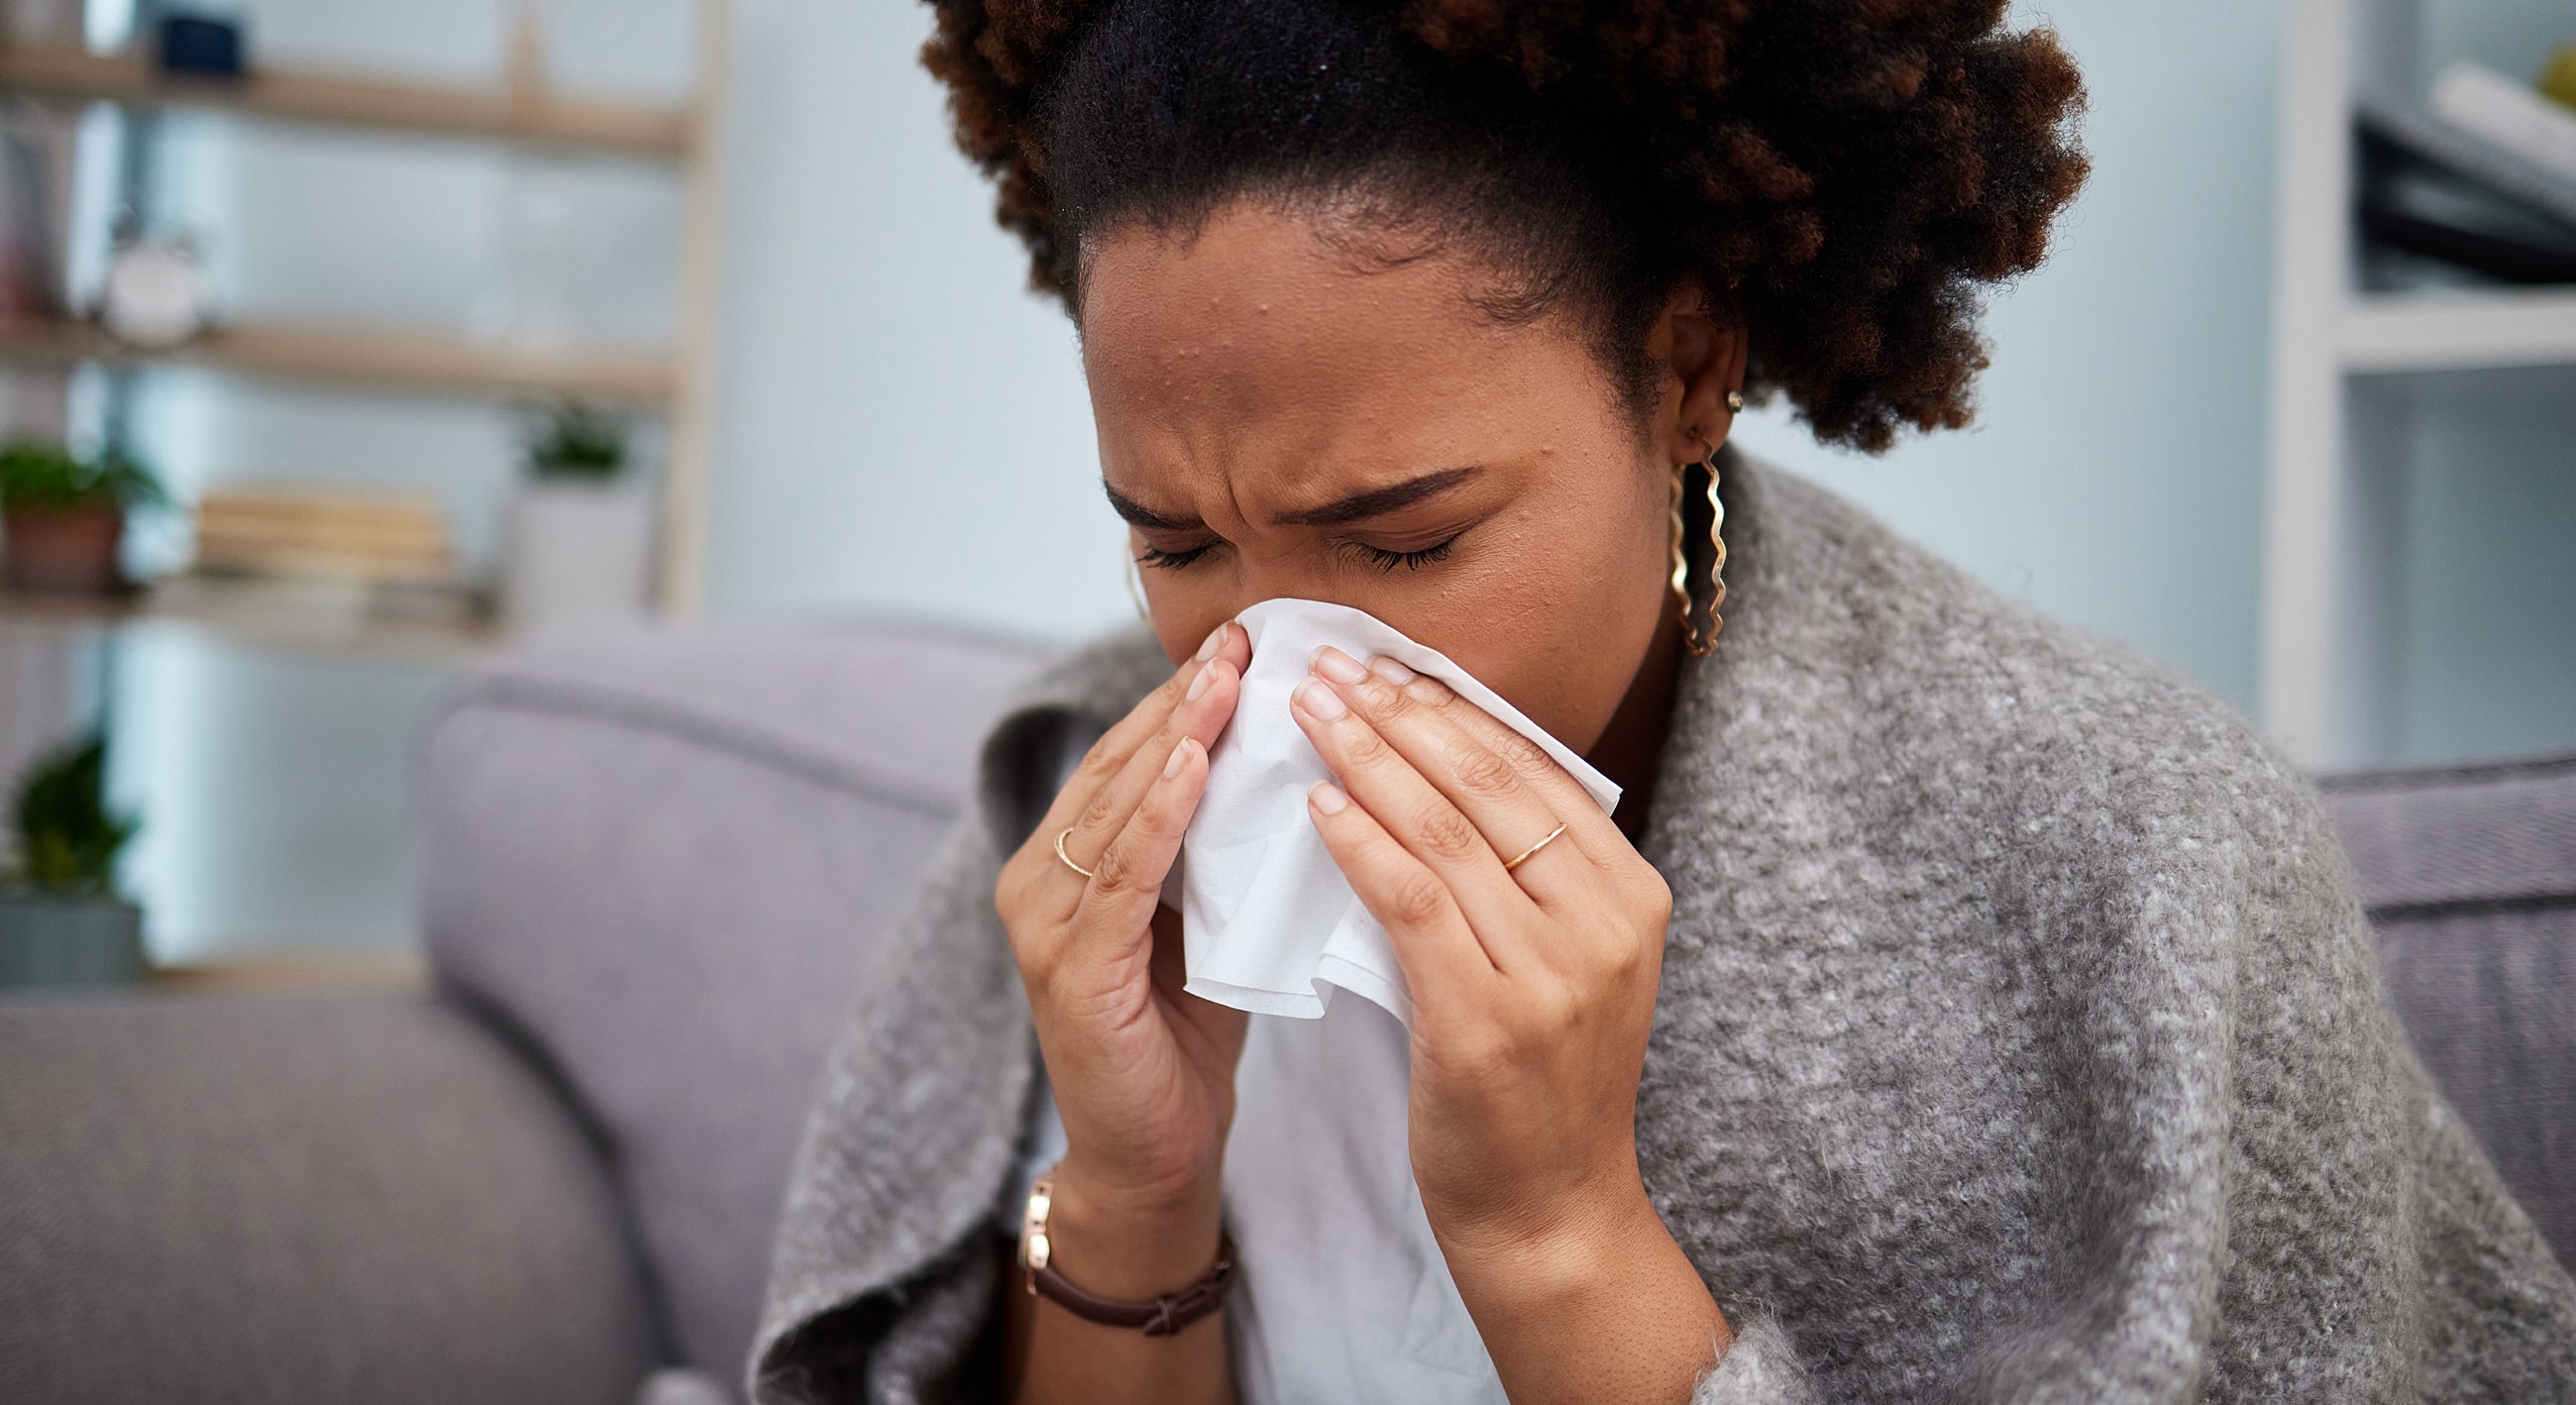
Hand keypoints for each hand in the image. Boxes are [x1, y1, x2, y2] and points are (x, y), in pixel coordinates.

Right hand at [994, 623, 1251, 1286]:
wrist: (1156, 1155)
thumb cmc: (1186, 1037)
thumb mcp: (1207, 918)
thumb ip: (1220, 846)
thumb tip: (1292, 759)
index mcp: (1068, 860)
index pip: (1131, 757)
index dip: (1186, 697)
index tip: (1248, 641)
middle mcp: (1037, 878)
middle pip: (1117, 765)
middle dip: (1184, 698)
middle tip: (1246, 638)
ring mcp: (1043, 922)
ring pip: (1115, 806)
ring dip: (1177, 737)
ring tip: (1228, 679)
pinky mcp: (1068, 968)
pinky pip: (1118, 876)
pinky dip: (1156, 816)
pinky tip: (1195, 766)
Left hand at [1292, 646, 1726, 1403]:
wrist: (1550, 1214)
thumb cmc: (1539, 1084)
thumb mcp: (1562, 961)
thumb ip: (1525, 873)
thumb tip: (1439, 761)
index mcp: (1631, 893)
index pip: (1533, 769)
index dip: (1451, 708)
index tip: (1386, 664)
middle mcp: (1605, 921)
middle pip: (1487, 784)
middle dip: (1398, 712)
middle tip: (1328, 664)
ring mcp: (1553, 970)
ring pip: (1444, 830)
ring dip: (1365, 757)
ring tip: (1307, 711)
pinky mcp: (1489, 1017)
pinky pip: (1412, 900)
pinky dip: (1360, 841)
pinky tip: (1316, 804)